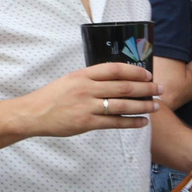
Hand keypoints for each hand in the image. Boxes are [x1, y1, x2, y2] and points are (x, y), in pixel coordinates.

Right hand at [21, 63, 159, 138]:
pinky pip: (114, 122)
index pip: (114, 69)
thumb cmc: (51, 97)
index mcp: (82, 75)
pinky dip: (131, 121)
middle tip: (160, 89)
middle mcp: (86, 89)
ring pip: (122, 105)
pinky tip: (142, 122)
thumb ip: (90, 79)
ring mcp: (86, 106)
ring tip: (155, 106)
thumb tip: (117, 80)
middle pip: (123, 87)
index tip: (148, 75)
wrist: (32, 114)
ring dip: (143, 105)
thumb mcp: (69, 80)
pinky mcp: (86, 122)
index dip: (134, 72)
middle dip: (146, 89)